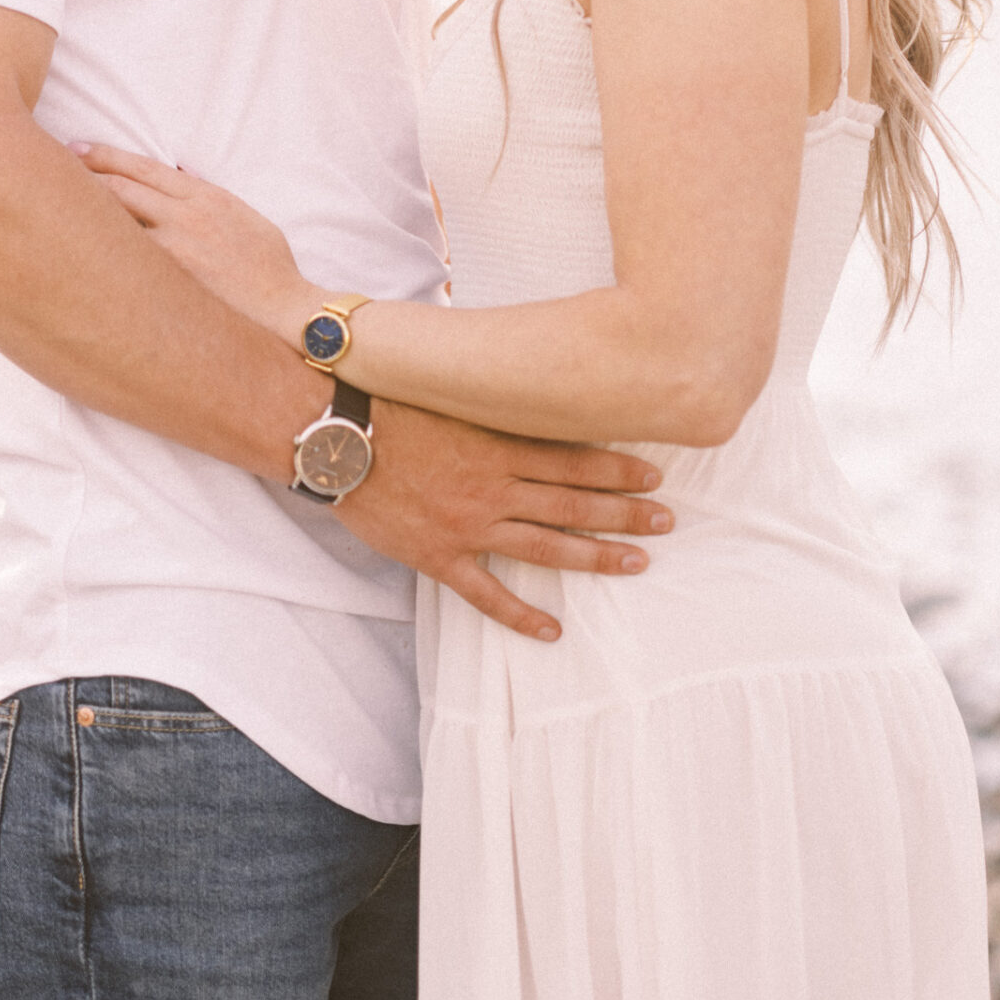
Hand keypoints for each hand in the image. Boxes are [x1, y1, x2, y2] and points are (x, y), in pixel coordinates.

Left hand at [72, 146, 313, 343]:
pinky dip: (97, 251)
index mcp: (206, 197)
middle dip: (84, 175)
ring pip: (115, 221)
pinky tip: (71, 251)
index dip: (107, 156)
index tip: (79, 148)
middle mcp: (185, 217)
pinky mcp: (166, 282)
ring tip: (50, 204)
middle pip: (120, 187)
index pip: (144, 168)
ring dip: (83, 210)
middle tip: (51, 169)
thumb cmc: (271, 269)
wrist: (283, 312)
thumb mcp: (249, 218)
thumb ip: (211, 195)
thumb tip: (182, 175)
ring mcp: (173, 250)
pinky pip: (123, 260)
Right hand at [342, 400, 672, 642]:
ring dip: (595, 556)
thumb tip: (526, 369)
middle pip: (573, 502)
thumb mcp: (448, 383)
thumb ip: (489, 389)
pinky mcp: (438, 555)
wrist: (332, 434)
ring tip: (636, 562)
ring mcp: (468, 523)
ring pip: (545, 546)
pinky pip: (486, 594)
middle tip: (667, 520)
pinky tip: (553, 630)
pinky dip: (521, 614)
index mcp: (496, 440)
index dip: (619, 467)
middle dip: (625, 512)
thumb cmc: (386, 399)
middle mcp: (492, 485)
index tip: (656, 473)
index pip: (574, 457)